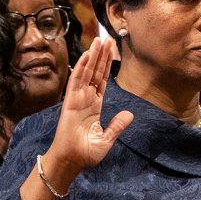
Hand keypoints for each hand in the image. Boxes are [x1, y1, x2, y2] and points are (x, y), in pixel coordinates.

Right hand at [42, 39, 133, 188]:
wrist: (72, 161)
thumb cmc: (86, 153)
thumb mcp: (107, 139)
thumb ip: (117, 125)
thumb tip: (129, 114)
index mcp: (95, 106)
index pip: (102, 81)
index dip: (107, 66)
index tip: (111, 51)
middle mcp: (86, 99)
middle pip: (95, 72)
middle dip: (101, 56)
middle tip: (106, 38)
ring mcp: (77, 99)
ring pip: (86, 73)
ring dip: (92, 57)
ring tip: (98, 41)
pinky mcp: (70, 102)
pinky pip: (76, 81)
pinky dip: (81, 68)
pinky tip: (86, 55)